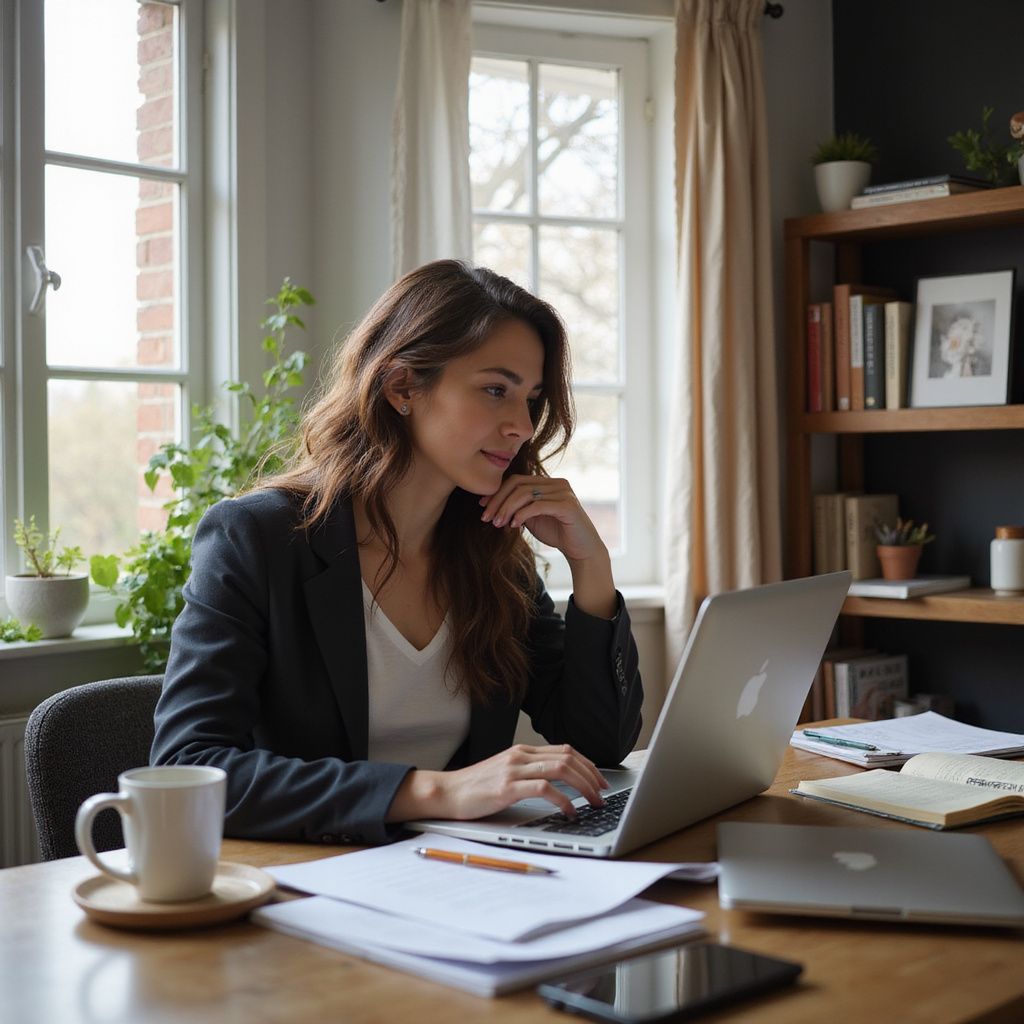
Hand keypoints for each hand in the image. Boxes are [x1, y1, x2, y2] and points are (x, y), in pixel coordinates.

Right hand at [387, 744, 608, 822]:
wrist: (447, 792)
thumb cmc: (476, 788)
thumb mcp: (506, 773)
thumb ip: (529, 772)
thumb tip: (559, 782)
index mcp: (522, 751)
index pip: (565, 749)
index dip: (588, 764)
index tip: (600, 780)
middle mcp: (521, 756)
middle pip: (568, 757)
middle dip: (591, 776)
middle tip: (603, 794)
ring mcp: (514, 770)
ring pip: (561, 769)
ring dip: (584, 787)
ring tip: (593, 803)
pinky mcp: (507, 788)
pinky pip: (544, 789)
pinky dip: (563, 800)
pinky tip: (569, 812)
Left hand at [479, 475, 604, 563]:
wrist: (581, 550)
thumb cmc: (557, 533)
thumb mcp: (532, 518)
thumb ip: (519, 508)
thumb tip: (492, 503)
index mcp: (548, 482)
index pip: (517, 480)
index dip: (497, 492)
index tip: (483, 507)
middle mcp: (557, 483)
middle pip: (519, 484)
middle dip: (499, 501)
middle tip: (486, 518)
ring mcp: (564, 492)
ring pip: (526, 494)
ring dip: (507, 509)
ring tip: (498, 524)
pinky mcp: (567, 506)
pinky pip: (537, 506)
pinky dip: (521, 514)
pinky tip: (513, 525)